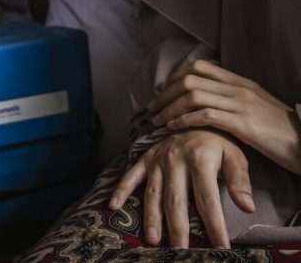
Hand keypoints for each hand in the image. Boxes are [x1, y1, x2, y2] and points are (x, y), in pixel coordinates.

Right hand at [110, 129, 253, 247]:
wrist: (194, 112)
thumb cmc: (218, 140)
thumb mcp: (235, 155)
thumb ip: (240, 180)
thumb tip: (247, 206)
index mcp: (200, 160)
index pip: (208, 200)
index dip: (214, 224)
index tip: (220, 246)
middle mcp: (176, 160)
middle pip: (176, 200)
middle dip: (178, 228)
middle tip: (181, 250)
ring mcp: (157, 160)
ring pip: (153, 192)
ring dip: (151, 217)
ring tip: (153, 239)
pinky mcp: (145, 158)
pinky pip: (130, 175)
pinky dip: (120, 190)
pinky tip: (113, 206)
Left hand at [149, 59, 300, 174]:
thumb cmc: (283, 131)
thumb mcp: (257, 107)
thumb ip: (234, 100)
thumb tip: (208, 102)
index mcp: (241, 82)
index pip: (200, 67)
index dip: (175, 77)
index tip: (163, 92)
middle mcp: (238, 89)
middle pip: (190, 79)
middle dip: (165, 93)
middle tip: (153, 107)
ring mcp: (241, 105)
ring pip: (193, 95)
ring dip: (169, 108)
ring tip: (157, 121)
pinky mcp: (243, 124)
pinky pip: (205, 115)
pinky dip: (184, 120)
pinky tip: (173, 128)